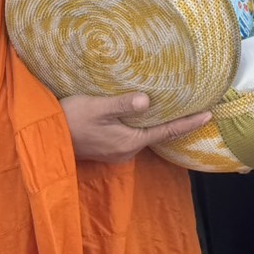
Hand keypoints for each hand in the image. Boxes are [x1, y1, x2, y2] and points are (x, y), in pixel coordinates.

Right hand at [62, 93, 209, 163]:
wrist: (44, 136)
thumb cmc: (71, 118)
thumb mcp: (97, 107)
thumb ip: (122, 104)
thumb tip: (146, 100)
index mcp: (129, 142)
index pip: (166, 131)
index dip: (189, 123)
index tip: (209, 115)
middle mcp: (127, 152)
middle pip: (159, 135)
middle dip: (178, 123)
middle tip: (198, 109)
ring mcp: (117, 153)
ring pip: (146, 136)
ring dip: (161, 124)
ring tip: (178, 109)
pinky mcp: (108, 149)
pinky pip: (134, 137)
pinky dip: (145, 126)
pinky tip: (148, 115)